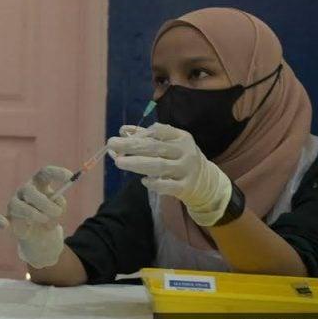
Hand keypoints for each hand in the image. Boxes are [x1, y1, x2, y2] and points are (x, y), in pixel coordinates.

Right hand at [5, 166, 72, 267]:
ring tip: (44, 220)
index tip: (70, 176)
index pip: (45, 172)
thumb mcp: (60, 208)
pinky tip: (4, 224)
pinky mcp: (8, 219)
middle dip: (44, 202)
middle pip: (29, 190)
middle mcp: (25, 190)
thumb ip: (59, 205)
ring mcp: (14, 204)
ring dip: (33, 214)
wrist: (42, 234)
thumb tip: (54, 203)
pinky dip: (1, 221)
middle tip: (57, 212)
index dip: (56, 172)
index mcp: (39, 183)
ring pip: (18, 205)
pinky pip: (1, 219)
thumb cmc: (51, 214)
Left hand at [107, 122, 231, 225]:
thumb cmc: (179, 158)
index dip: (140, 132)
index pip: (160, 131)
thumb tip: (122, 130)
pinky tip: (143, 181)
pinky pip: (167, 186)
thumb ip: (147, 137)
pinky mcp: (184, 187)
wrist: (206, 182)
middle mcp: (185, 152)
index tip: (123, 134)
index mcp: (181, 137)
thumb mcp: (170, 144)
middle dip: (131, 145)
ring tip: (118, 162)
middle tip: (111, 144)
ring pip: (159, 166)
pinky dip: (154, 183)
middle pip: (155, 148)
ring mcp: (186, 170)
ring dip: (136, 164)